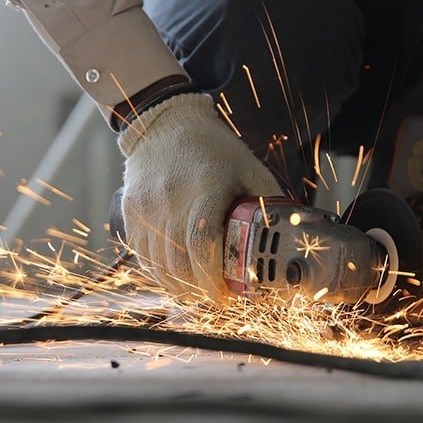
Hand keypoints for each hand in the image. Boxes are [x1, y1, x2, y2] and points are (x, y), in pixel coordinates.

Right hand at [118, 93, 281, 301]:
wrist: (165, 124)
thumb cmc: (214, 149)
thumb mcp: (249, 169)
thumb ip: (268, 204)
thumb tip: (292, 238)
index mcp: (206, 189)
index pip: (203, 245)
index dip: (212, 280)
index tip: (225, 296)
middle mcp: (171, 199)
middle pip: (179, 262)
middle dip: (198, 290)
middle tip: (215, 298)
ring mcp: (146, 206)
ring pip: (158, 264)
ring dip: (178, 286)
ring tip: (196, 291)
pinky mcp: (130, 210)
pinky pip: (141, 254)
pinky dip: (158, 273)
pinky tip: (174, 277)